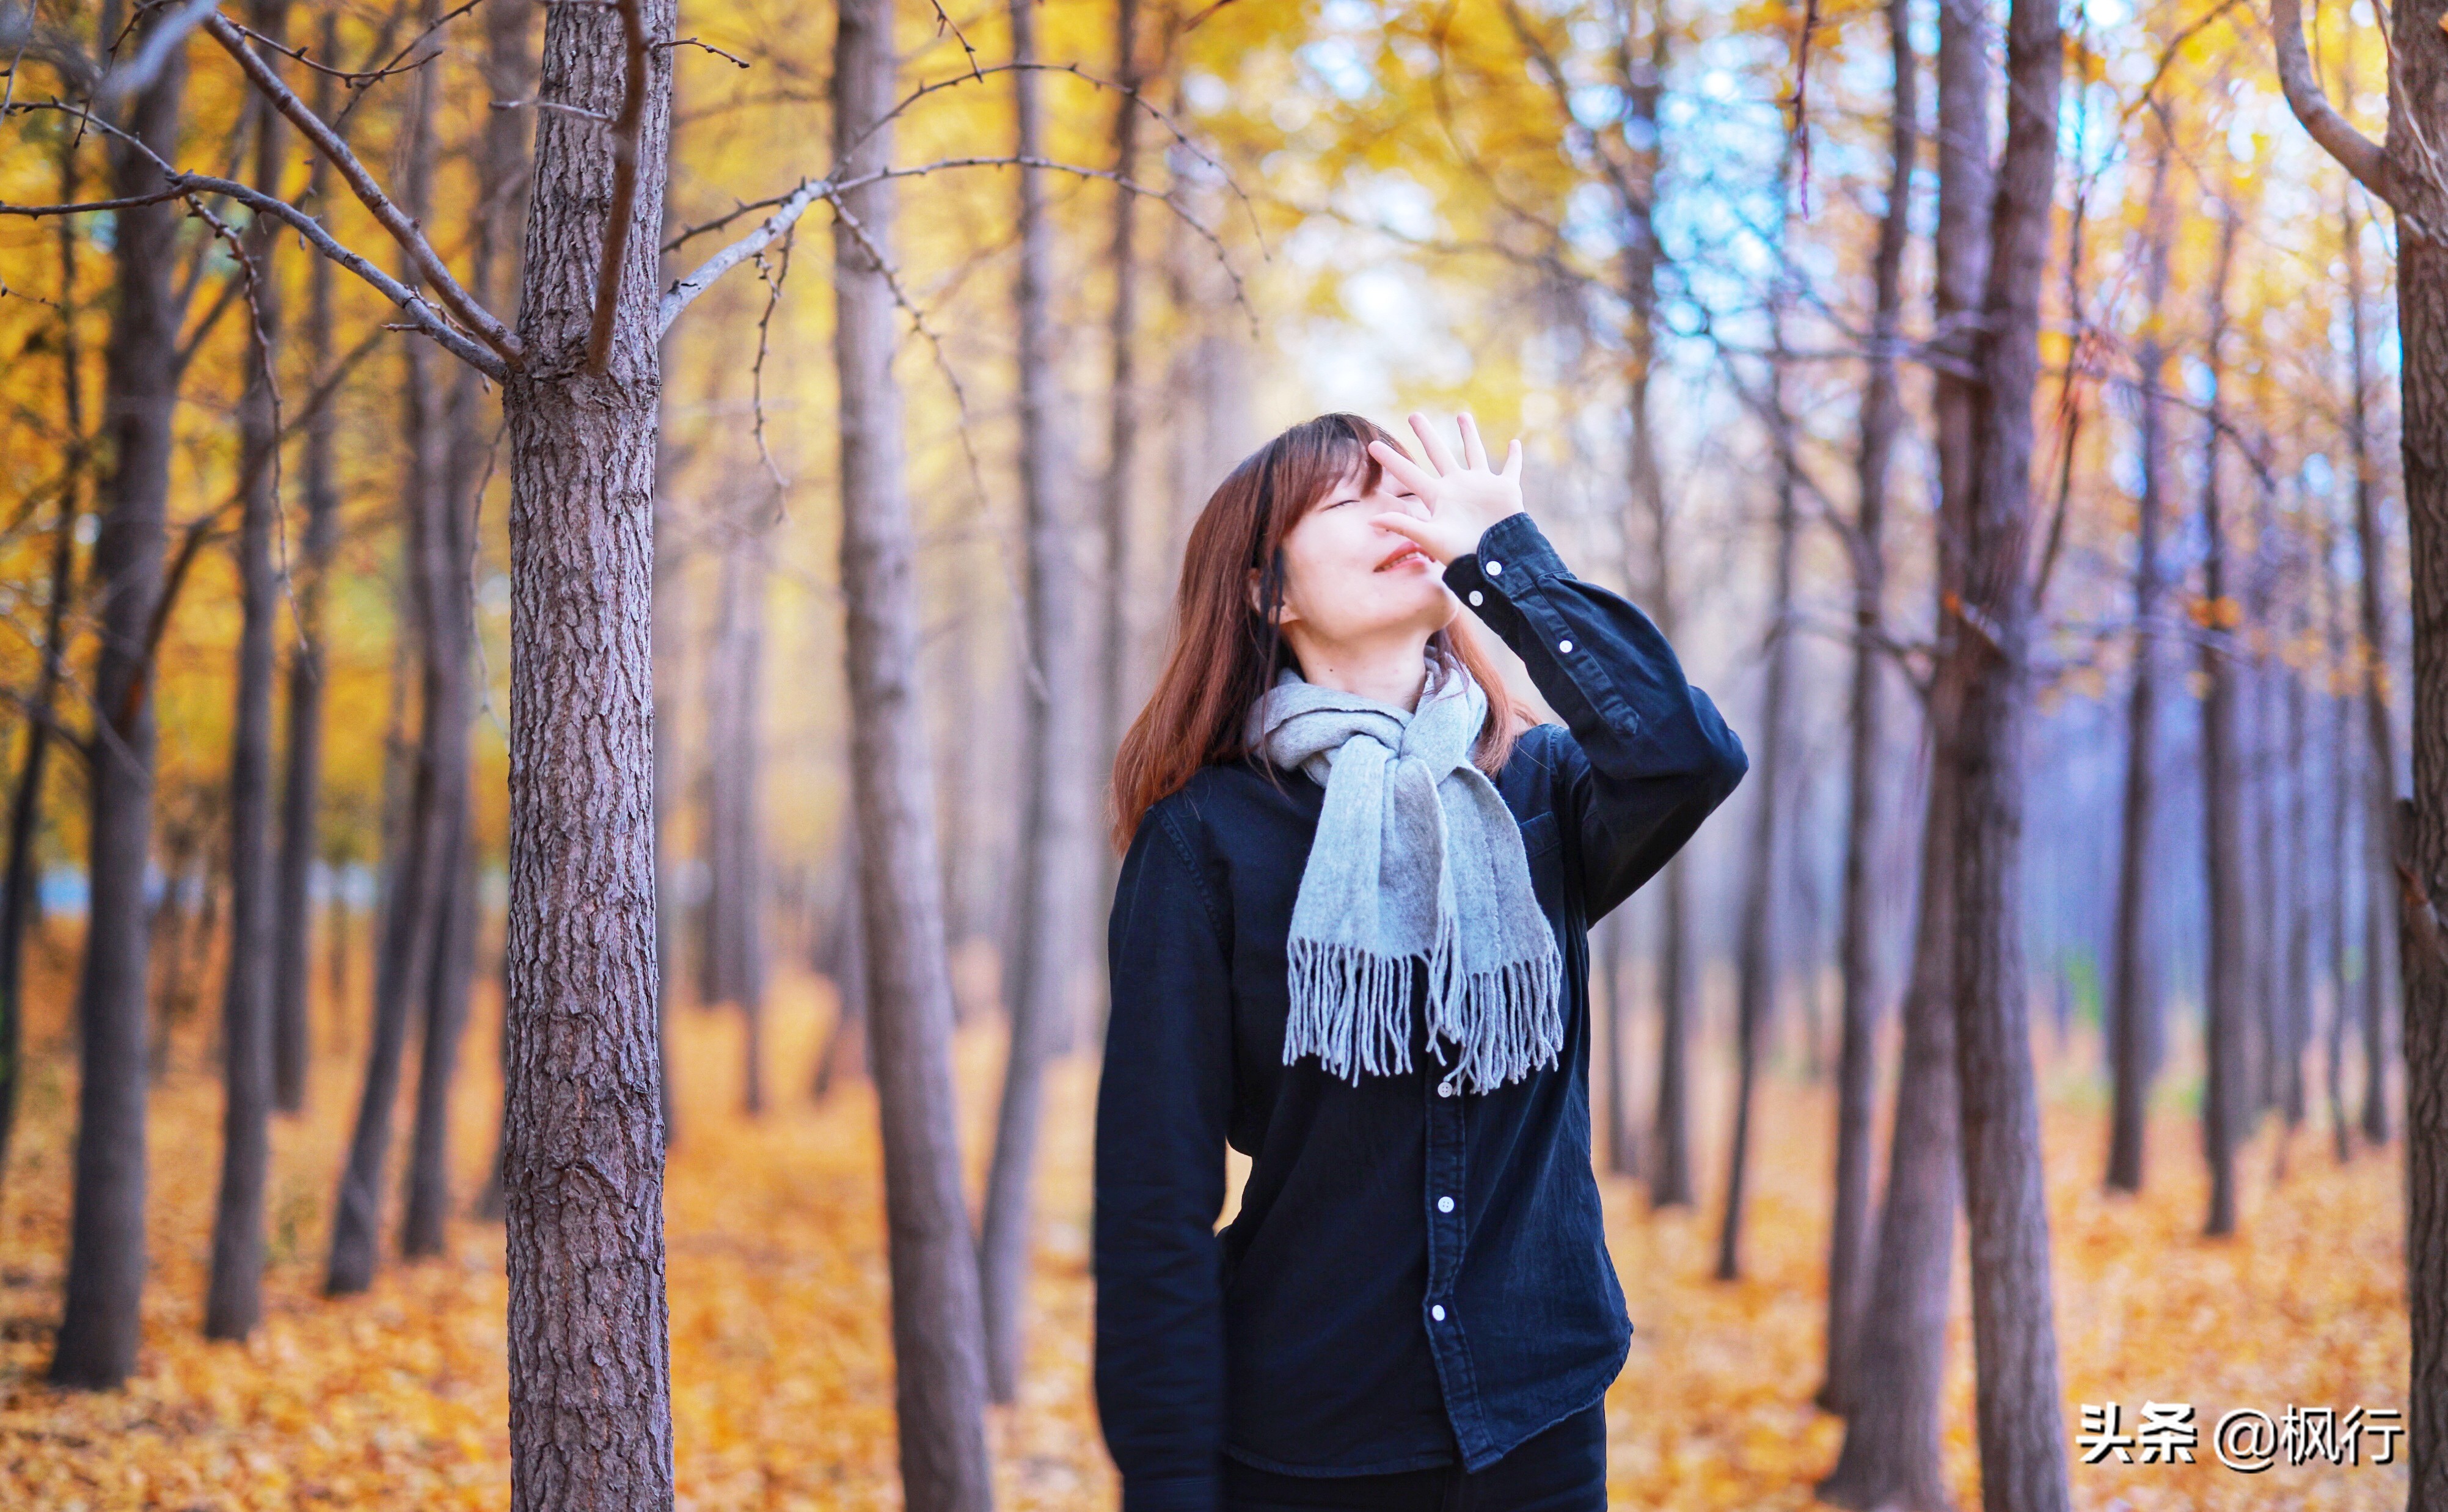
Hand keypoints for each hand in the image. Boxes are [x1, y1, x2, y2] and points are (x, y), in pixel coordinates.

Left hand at [1366, 411, 1524, 566]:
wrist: (1494, 561)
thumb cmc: (1460, 552)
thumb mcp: (1429, 537)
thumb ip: (1402, 525)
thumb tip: (1369, 521)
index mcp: (1437, 497)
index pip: (1408, 472)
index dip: (1391, 460)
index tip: (1372, 445)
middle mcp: (1457, 487)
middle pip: (1438, 453)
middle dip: (1426, 434)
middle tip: (1414, 415)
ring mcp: (1480, 486)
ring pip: (1473, 453)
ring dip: (1469, 435)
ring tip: (1461, 415)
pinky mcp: (1505, 489)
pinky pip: (1510, 469)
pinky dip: (1514, 457)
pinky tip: (1515, 443)